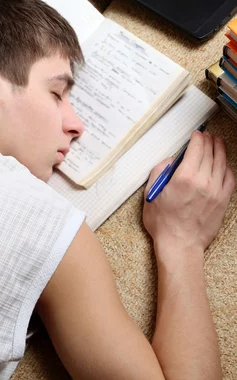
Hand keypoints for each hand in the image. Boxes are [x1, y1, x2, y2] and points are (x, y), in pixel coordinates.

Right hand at [143, 130, 234, 253]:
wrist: (180, 245)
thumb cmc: (163, 223)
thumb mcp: (151, 195)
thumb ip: (159, 173)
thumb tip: (170, 161)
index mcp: (184, 177)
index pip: (196, 149)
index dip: (197, 138)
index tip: (196, 134)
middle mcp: (203, 181)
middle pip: (210, 153)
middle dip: (209, 141)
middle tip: (207, 136)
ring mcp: (216, 191)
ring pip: (222, 163)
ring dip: (220, 150)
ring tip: (218, 143)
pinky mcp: (223, 201)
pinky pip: (230, 178)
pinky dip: (227, 168)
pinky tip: (224, 165)